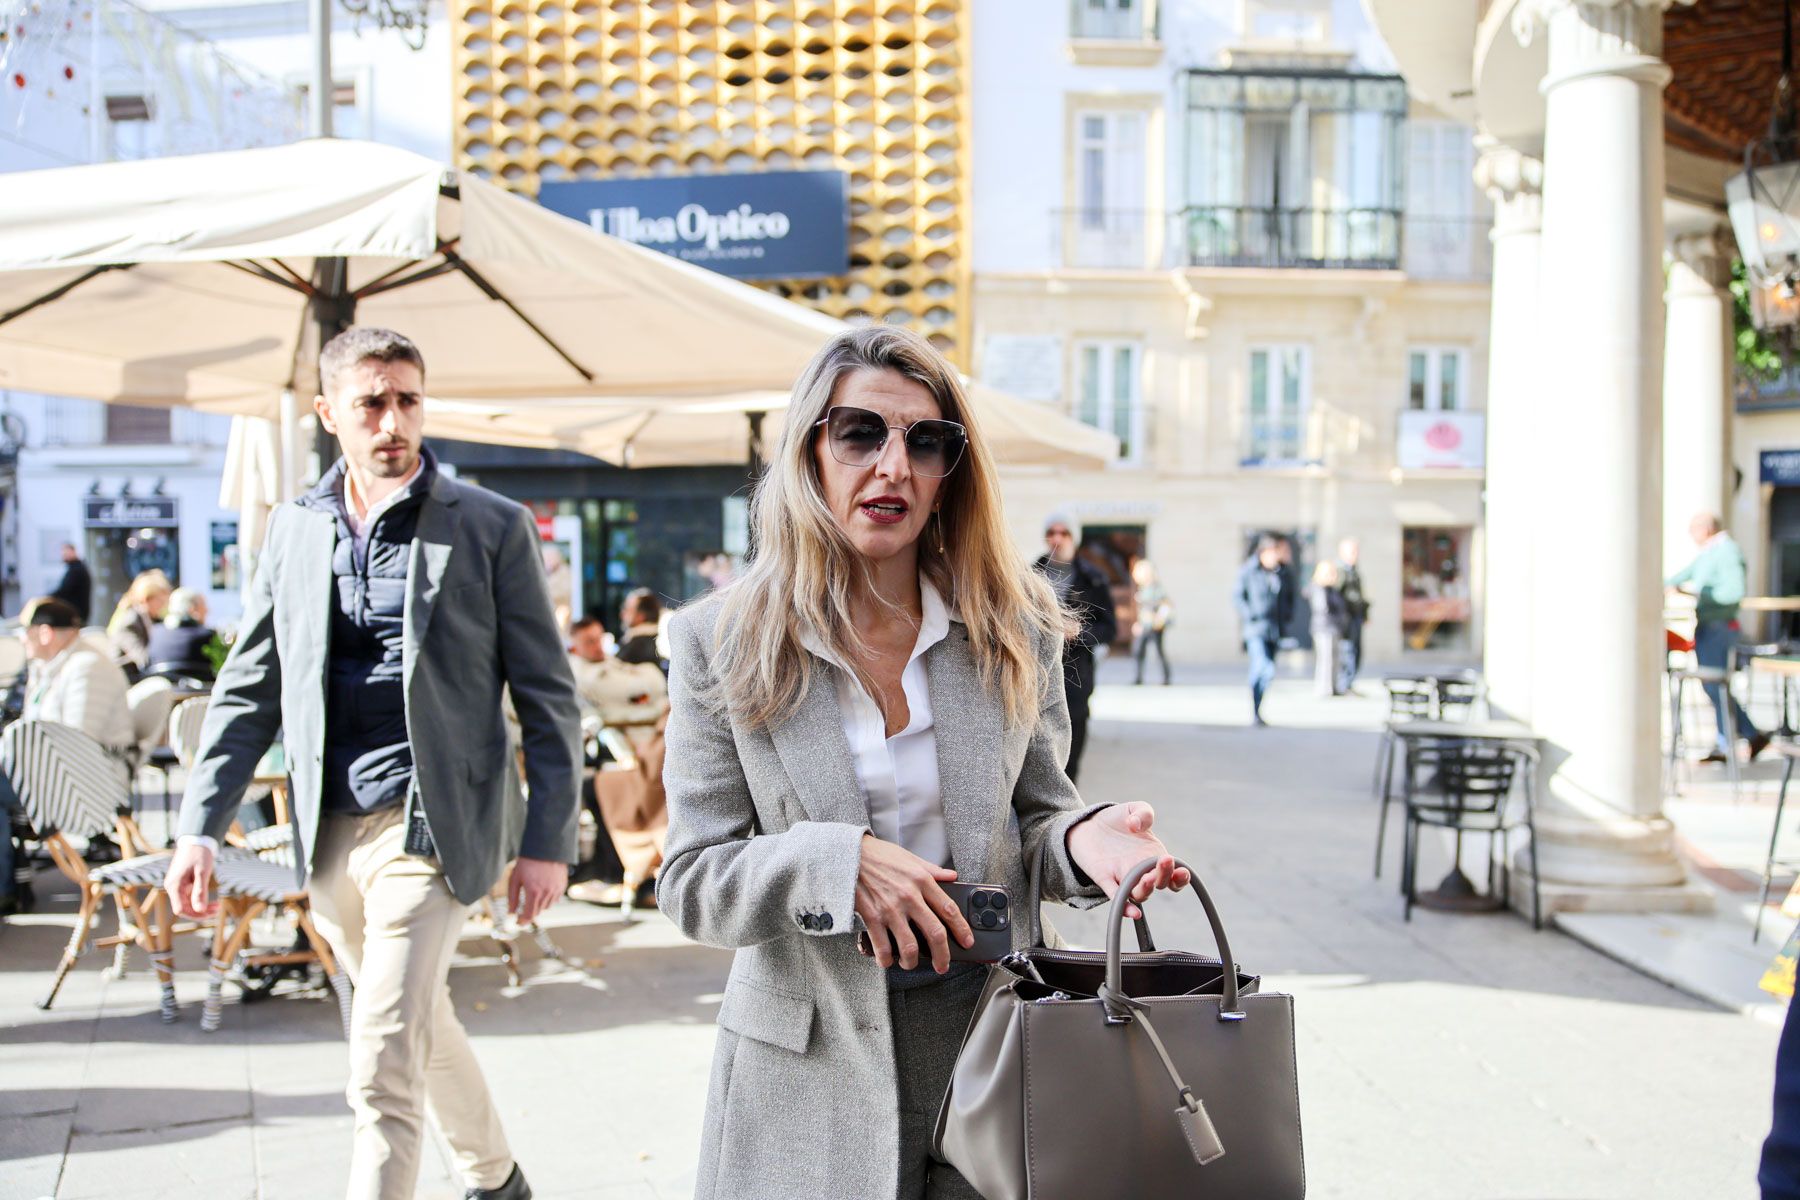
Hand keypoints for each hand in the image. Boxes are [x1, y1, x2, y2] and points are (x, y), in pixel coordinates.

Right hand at [164, 842, 218, 920]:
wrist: (195, 840)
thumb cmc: (199, 855)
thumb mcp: (202, 873)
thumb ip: (200, 892)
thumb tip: (200, 911)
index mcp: (174, 886)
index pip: (180, 910)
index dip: (195, 915)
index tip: (212, 913)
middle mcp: (171, 887)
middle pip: (183, 909)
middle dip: (200, 912)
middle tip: (218, 909)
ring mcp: (174, 885)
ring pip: (185, 904)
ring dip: (200, 907)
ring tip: (217, 905)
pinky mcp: (179, 883)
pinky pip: (186, 897)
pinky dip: (197, 900)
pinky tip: (209, 900)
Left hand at [509, 856, 567, 925]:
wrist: (546, 847)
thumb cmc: (528, 862)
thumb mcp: (515, 879)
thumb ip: (512, 898)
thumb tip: (510, 913)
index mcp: (534, 892)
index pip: (529, 915)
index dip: (522, 921)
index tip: (518, 923)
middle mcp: (547, 893)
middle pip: (537, 912)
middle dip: (529, 913)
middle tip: (522, 910)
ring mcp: (556, 890)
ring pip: (546, 906)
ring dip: (539, 905)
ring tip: (533, 894)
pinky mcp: (562, 886)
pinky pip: (554, 899)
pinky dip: (548, 899)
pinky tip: (542, 890)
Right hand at [854, 834, 972, 972]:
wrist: (847, 853)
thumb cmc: (878, 855)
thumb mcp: (909, 857)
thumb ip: (932, 869)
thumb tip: (951, 876)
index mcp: (922, 880)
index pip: (949, 909)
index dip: (961, 929)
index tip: (967, 941)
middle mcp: (910, 897)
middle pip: (935, 934)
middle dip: (943, 956)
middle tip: (943, 965)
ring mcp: (890, 909)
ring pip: (910, 947)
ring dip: (912, 963)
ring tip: (910, 964)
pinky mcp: (872, 917)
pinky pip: (883, 947)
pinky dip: (886, 960)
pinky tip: (887, 960)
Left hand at [1066, 802, 1189, 920]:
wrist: (1087, 824)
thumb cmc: (1116, 820)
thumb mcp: (1133, 809)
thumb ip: (1144, 813)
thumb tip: (1137, 825)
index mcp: (1154, 856)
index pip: (1174, 875)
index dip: (1181, 877)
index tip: (1181, 869)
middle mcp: (1142, 871)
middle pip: (1159, 883)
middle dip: (1164, 876)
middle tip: (1163, 862)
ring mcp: (1124, 877)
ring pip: (1140, 893)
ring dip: (1146, 889)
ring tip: (1147, 879)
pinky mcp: (1105, 879)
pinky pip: (1117, 898)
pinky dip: (1125, 908)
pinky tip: (1134, 912)